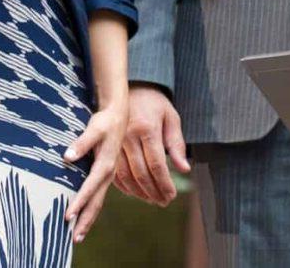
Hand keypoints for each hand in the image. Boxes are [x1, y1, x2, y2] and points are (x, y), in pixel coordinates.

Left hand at [63, 101, 125, 240]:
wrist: (119, 116)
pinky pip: (97, 196)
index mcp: (105, 165)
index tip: (67, 216)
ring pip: (97, 202)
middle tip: (74, 239)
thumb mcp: (94, 128)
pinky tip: (82, 217)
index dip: (78, 202)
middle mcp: (107, 175)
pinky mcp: (104, 176)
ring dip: (87, 219)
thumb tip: (67, 157)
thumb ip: (82, 143)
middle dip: (85, 221)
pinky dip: (90, 209)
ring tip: (77, 236)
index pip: (89, 188)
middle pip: (96, 203)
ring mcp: (107, 177)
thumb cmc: (105, 121)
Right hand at [112, 85, 189, 204]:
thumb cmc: (155, 104)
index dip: (164, 184)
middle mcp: (128, 136)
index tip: (171, 196)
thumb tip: (184, 169)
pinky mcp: (106, 145)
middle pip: (141, 173)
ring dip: (139, 192)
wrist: (131, 87)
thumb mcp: (171, 118)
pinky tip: (135, 192)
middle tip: (164, 202)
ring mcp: (115, 141)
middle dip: (153, 192)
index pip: (156, 164)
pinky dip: (124, 186)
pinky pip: (113, 171)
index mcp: (147, 129)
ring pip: (125, 175)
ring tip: (152, 200)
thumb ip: (177, 144)